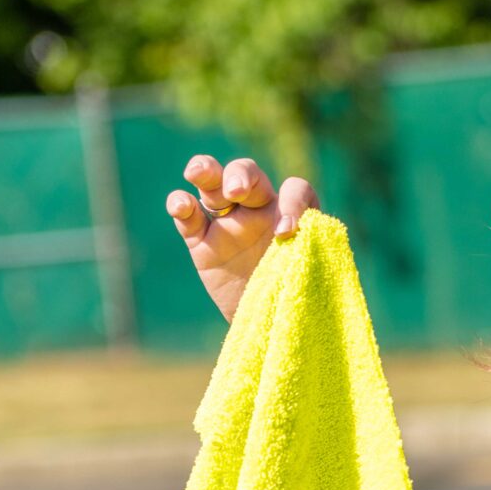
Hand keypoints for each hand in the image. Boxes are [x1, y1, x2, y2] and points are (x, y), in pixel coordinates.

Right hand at [165, 153, 320, 323]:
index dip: (292, 203)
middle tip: (237, 191)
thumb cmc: (293, 290)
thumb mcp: (310, 269)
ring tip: (198, 172)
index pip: (294, 190)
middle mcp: (256, 209)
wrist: (268, 318)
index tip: (286, 233)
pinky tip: (181, 205)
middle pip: (246, 173)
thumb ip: (308, 247)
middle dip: (240, 175)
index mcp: (288, 213)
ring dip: (204, 171)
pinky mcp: (200, 240)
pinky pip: (188, 216)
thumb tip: (290, 232)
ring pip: (212, 182)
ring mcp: (226, 221)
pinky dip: (180, 205)